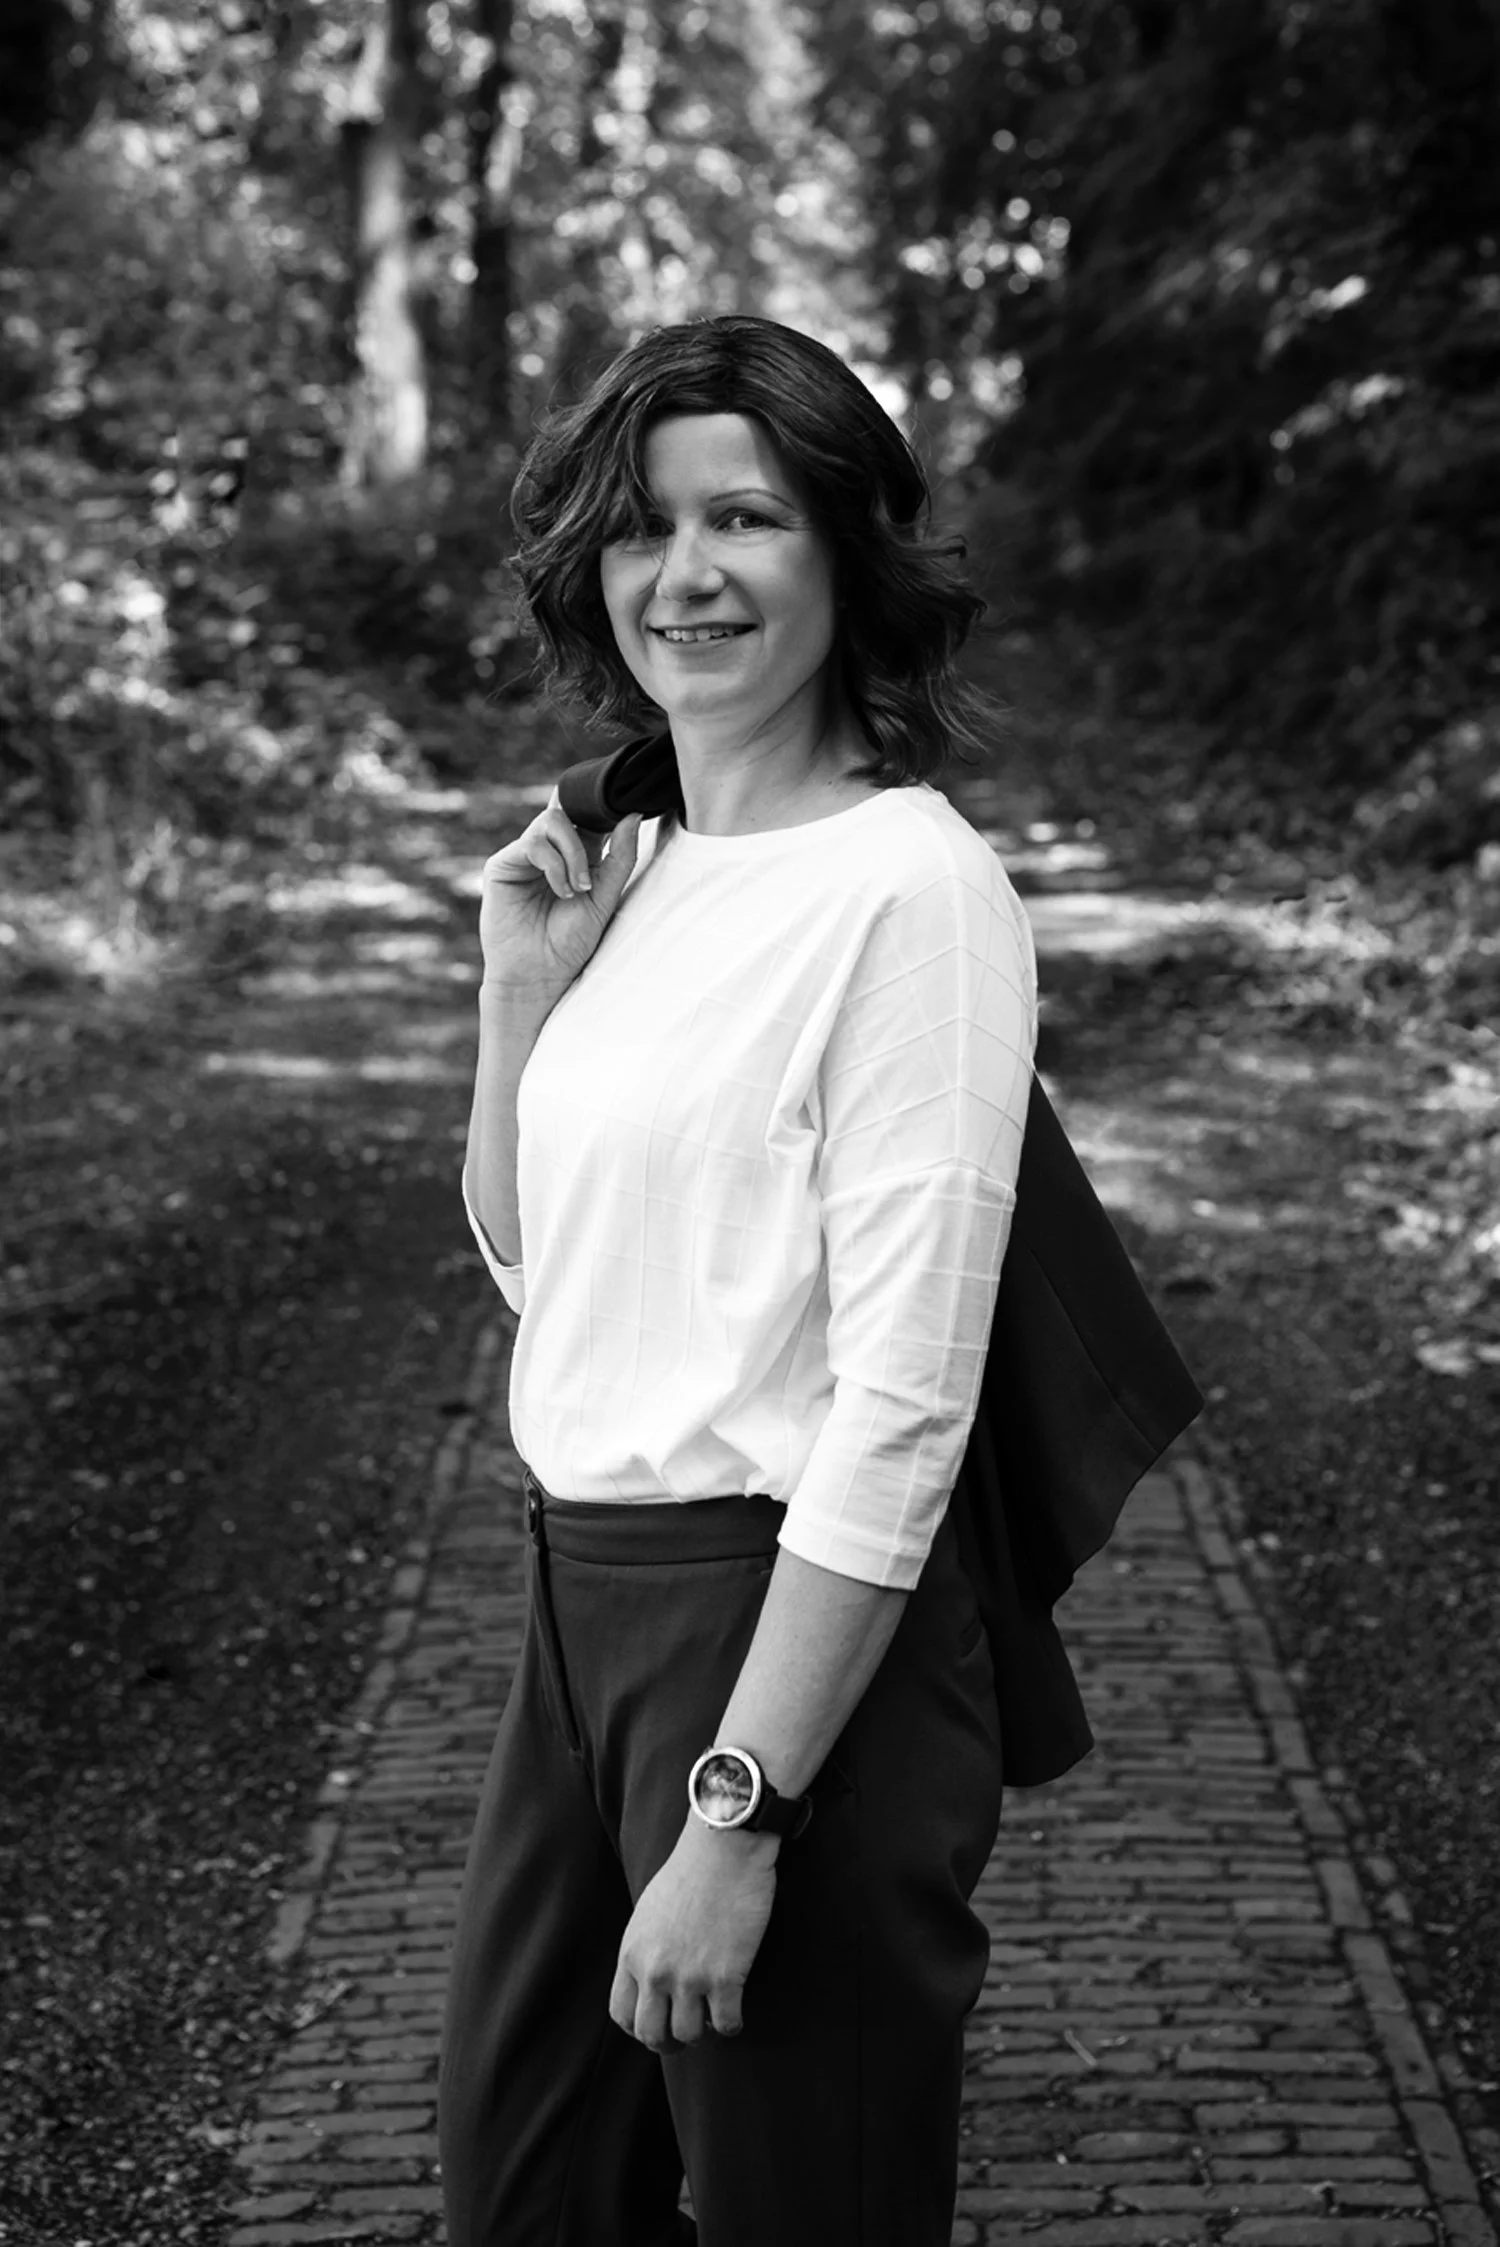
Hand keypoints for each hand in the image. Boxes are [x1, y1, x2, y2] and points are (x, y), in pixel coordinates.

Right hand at [478, 797, 642, 996]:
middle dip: (584, 843)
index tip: (618, 822)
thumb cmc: (571, 943)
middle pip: (569, 809)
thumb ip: (621, 856)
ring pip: (551, 820)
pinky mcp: (502, 864)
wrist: (540, 974)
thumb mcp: (606, 896)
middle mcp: (549, 851)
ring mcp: (523, 856)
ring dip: (571, 855)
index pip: (587, 815)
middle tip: (588, 883)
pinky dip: (554, 866)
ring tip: (575, 891)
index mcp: (575, 854)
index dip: (601, 812)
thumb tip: (633, 814)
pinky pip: (532, 843)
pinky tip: (560, 892)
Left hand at [609, 1820, 778, 2053]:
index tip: (658, 2023)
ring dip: (702, 2031)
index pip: (622, 2014)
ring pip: (689, 2035)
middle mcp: (655, 1972)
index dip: (640, 2027)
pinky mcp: (725, 1976)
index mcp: (632, 1954)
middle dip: (668, 2042)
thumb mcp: (648, 1912)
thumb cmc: (689, 1871)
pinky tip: (735, 2011)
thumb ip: (644, 1949)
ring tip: (712, 2014)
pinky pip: (726, 2024)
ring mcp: (690, 1977)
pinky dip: (731, 2025)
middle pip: (652, 2035)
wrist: (723, 1848)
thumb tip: (650, 1979)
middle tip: (686, 2033)